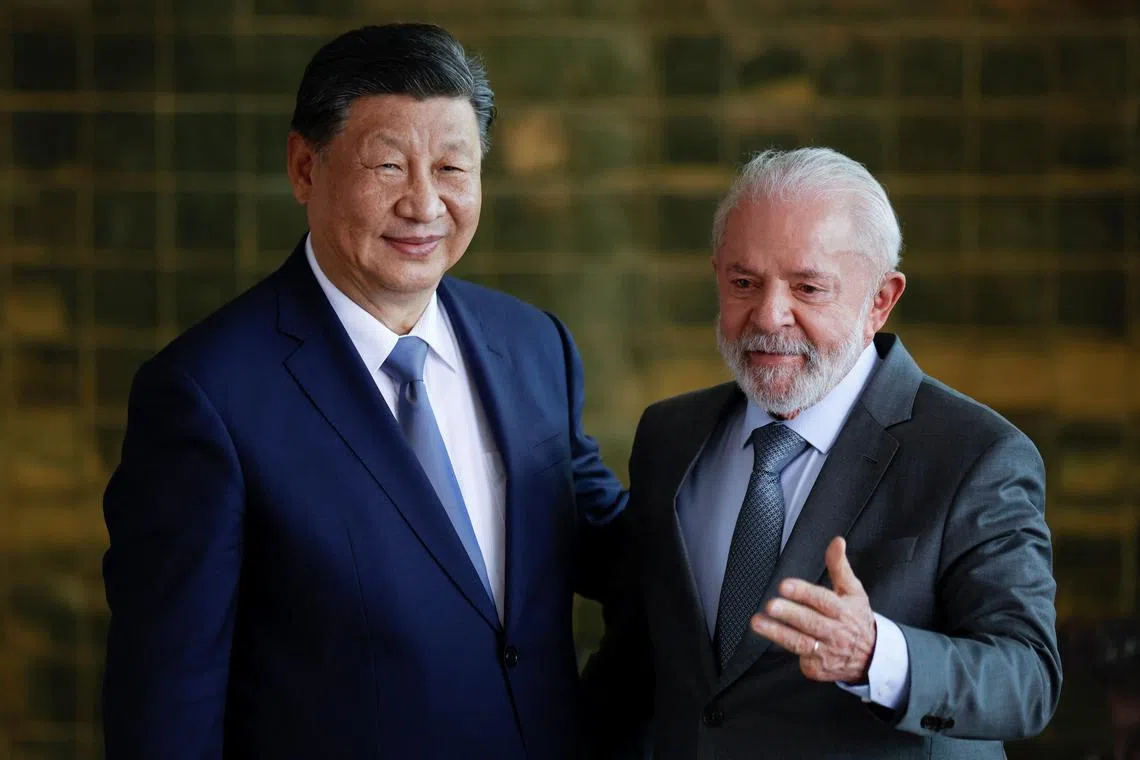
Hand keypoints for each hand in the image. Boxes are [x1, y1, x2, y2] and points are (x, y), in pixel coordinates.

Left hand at [749, 536, 875, 682]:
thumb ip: (839, 566)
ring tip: (758, 623)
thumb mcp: (853, 591)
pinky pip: (800, 659)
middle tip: (771, 605)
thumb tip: (836, 541)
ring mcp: (827, 652)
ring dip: (777, 633)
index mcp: (844, 610)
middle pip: (811, 622)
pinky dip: (787, 650)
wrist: (872, 656)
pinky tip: (772, 638)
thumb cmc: (856, 618)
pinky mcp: (818, 668)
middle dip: (790, 614)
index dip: (803, 592)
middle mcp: (836, 632)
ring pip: (800, 643)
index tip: (785, 585)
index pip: (822, 600)